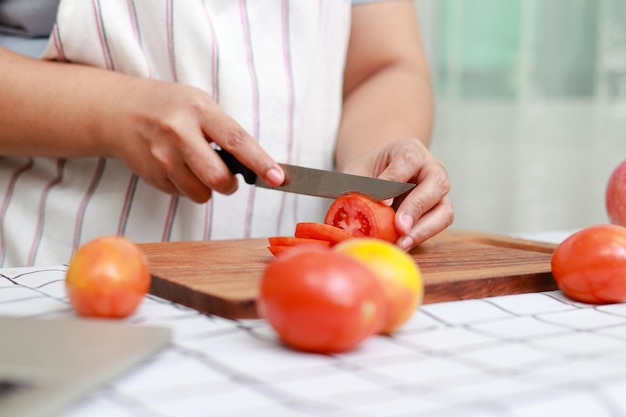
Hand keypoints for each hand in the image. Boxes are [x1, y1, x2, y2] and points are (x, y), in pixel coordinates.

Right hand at [105, 78, 283, 202]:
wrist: (118, 111)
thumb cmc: (169, 106)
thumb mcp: (199, 104)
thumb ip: (224, 131)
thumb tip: (256, 166)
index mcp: (198, 109)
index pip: (237, 141)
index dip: (260, 162)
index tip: (278, 178)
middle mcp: (178, 132)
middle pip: (218, 178)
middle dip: (229, 185)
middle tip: (227, 177)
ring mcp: (161, 156)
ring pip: (201, 193)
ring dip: (207, 187)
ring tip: (195, 165)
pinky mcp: (151, 175)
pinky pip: (182, 194)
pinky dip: (187, 186)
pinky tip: (176, 166)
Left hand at [341, 138, 453, 250]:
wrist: (376, 180)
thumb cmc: (367, 175)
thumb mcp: (356, 175)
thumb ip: (357, 190)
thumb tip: (353, 211)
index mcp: (409, 150)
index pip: (409, 159)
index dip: (396, 180)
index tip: (382, 201)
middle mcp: (430, 167)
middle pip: (437, 182)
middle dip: (416, 207)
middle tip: (399, 226)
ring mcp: (438, 191)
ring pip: (444, 209)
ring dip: (423, 228)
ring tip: (401, 242)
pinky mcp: (439, 211)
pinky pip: (439, 224)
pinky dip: (422, 236)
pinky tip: (403, 244)